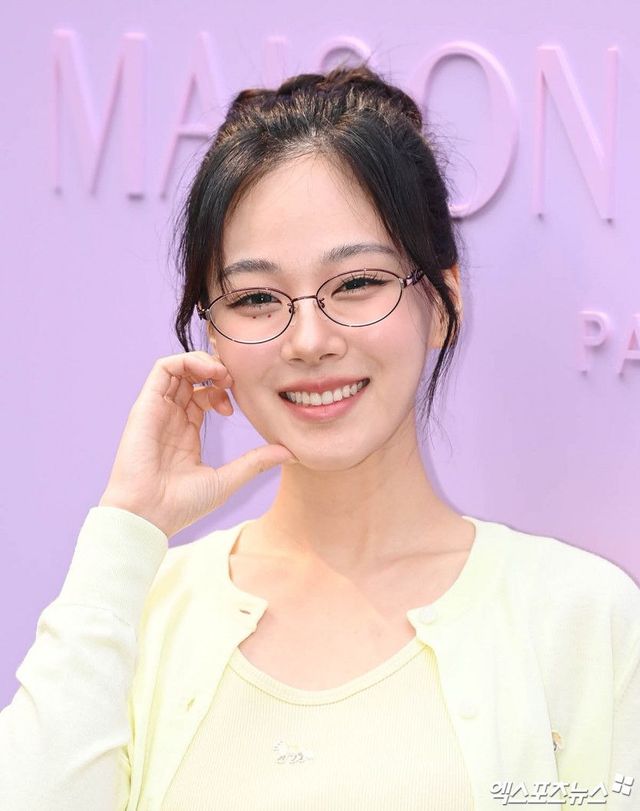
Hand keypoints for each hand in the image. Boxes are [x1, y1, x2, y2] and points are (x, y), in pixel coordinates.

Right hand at [98, 351, 295, 537]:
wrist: (149, 515)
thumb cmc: (181, 505)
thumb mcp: (227, 480)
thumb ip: (255, 462)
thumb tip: (289, 452)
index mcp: (185, 432)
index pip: (204, 395)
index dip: (223, 391)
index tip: (235, 407)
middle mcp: (170, 417)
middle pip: (192, 377)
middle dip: (216, 371)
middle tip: (233, 382)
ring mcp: (157, 410)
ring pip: (179, 367)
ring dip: (204, 362)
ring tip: (222, 374)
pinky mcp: (146, 405)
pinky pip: (163, 369)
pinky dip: (187, 361)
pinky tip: (209, 373)